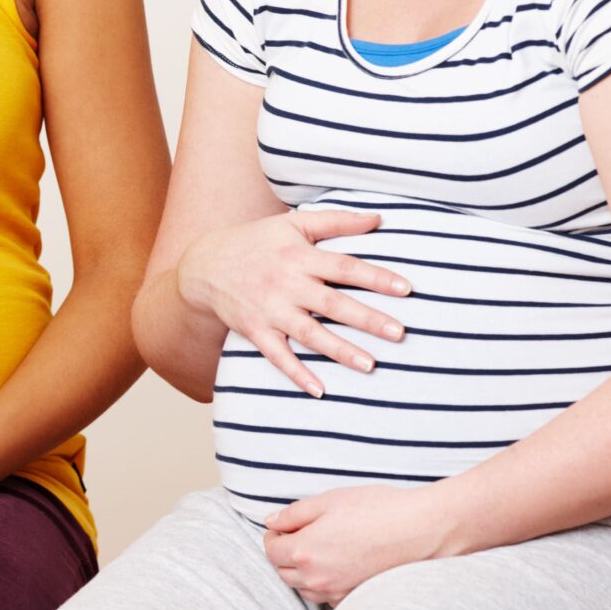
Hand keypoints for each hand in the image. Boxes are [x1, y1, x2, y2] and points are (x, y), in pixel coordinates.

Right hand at [176, 208, 411, 396]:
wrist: (204, 265)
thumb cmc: (256, 241)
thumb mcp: (293, 224)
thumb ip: (336, 220)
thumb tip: (378, 219)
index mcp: (299, 256)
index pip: (344, 267)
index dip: (375, 278)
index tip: (406, 289)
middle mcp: (286, 284)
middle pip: (332, 303)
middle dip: (367, 319)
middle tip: (399, 333)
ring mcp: (269, 310)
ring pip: (309, 334)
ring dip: (340, 350)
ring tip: (370, 365)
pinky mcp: (255, 331)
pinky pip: (277, 356)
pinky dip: (297, 374)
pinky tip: (320, 390)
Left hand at [263, 483, 460, 605]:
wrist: (424, 530)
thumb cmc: (379, 510)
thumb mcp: (330, 500)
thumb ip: (295, 514)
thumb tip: (272, 522)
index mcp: (305, 551)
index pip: (271, 552)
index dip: (273, 537)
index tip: (281, 528)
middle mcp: (318, 579)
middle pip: (283, 573)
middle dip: (284, 555)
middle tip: (296, 536)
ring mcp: (337, 593)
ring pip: (304, 589)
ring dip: (301, 572)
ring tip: (317, 551)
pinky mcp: (356, 599)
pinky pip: (327, 597)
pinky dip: (323, 584)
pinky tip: (336, 566)